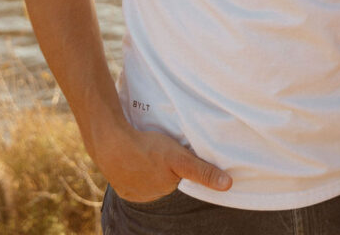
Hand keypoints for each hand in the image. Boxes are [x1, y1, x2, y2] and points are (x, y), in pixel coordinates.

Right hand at [94, 123, 231, 202]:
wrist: (111, 145)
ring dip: (150, 169)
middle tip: (161, 150)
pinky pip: (133, 180)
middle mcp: (151, 195)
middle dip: (165, 168)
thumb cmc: (148, 149)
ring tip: (148, 152)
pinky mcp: (121, 187)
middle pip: (165, 179)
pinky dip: (135, 171)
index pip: (179, 177)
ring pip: (149, 179)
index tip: (176, 156)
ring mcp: (134, 192)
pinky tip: (135, 159)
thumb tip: (228, 185)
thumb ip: (203, 171)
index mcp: (166, 187)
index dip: (179, 166)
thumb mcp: (180, 158)